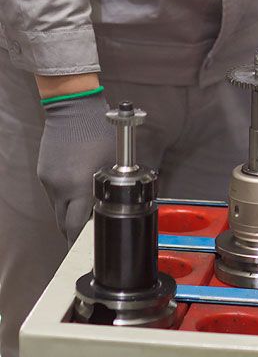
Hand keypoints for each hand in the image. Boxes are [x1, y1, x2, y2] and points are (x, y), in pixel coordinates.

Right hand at [37, 92, 112, 243]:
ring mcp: (49, 181)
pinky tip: (74, 182)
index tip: (85, 248)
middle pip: (63, 224)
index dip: (79, 241)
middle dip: (73, 232)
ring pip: (57, 209)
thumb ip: (111, 186)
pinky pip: (53, 192)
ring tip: (84, 203)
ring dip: (69, 212)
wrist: (73, 107)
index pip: (76, 227)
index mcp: (81, 186)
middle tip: (85, 233)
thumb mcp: (112, 159)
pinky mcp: (43, 173)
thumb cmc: (98, 129)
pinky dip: (63, 194)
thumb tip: (115, 205)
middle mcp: (61, 187)